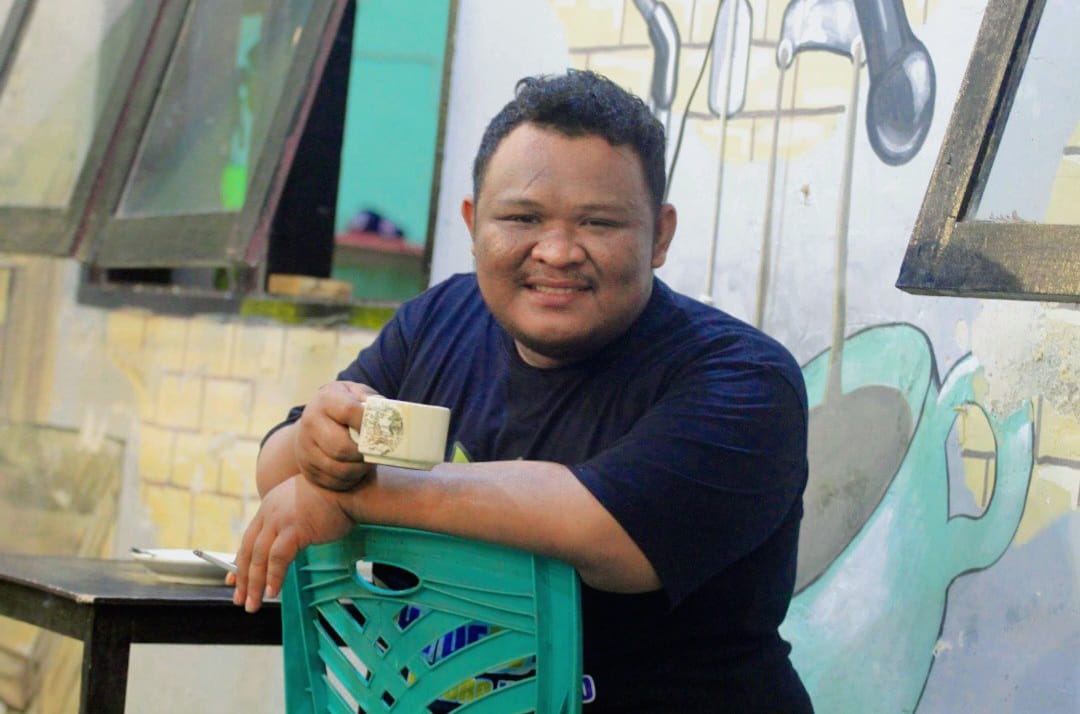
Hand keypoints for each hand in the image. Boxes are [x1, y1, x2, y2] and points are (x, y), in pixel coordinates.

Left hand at [232, 475, 353, 612]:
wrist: (350, 488)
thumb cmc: (334, 498)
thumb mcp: (301, 505)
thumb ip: (288, 521)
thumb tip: (285, 543)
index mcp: (270, 505)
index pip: (249, 538)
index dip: (240, 562)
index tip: (234, 580)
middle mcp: (270, 511)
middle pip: (248, 550)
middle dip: (243, 579)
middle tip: (239, 600)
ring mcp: (280, 519)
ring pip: (259, 557)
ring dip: (254, 584)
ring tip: (253, 604)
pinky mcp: (294, 529)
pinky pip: (278, 558)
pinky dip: (274, 577)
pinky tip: (273, 592)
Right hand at [295, 381, 378, 491]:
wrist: (316, 420)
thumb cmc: (345, 406)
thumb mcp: (357, 395)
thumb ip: (372, 401)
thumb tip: (389, 415)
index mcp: (326, 399)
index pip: (349, 411)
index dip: (368, 423)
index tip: (381, 431)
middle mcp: (310, 422)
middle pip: (341, 446)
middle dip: (364, 453)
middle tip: (377, 453)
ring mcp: (305, 446)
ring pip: (338, 468)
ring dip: (360, 469)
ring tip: (368, 462)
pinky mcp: (306, 467)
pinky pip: (333, 481)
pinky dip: (350, 480)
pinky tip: (357, 470)